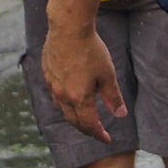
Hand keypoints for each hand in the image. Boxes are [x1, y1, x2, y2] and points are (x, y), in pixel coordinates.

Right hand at [42, 23, 122, 139]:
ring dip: (74, 117)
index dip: (99, 134)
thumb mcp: (107, 74)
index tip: (107, 139)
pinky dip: (65, 102)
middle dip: (86, 129)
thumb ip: (113, 96)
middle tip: (96, 132)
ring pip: (62, 109)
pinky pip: (55, 95)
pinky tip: (71, 97)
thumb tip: (120, 114)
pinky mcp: (47, 74)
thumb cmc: (91, 49)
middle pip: (74, 121)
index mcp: (79, 98)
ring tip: (84, 118)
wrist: (68, 28)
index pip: (90, 124)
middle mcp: (62, 95)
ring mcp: (52, 85)